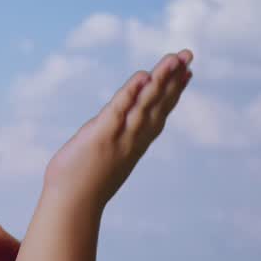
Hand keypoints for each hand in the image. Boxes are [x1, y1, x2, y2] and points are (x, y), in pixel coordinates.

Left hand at [43, 49, 193, 211]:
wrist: (72, 206)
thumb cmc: (82, 184)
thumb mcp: (104, 158)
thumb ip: (111, 141)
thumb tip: (107, 131)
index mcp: (135, 142)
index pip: (159, 112)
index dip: (173, 91)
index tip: (187, 73)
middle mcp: (133, 139)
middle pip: (158, 104)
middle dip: (174, 79)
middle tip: (189, 55)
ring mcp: (119, 137)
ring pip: (145, 104)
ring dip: (160, 80)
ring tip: (174, 59)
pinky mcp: (101, 136)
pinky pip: (119, 111)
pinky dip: (131, 93)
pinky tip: (142, 76)